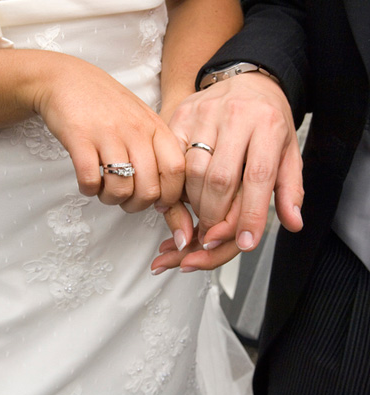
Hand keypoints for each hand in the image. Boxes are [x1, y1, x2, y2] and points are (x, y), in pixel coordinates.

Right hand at [33, 52, 184, 211]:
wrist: (68, 78)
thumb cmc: (108, 105)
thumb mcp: (143, 120)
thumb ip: (157, 150)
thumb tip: (166, 193)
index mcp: (155, 128)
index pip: (176, 170)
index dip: (171, 195)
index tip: (159, 203)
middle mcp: (135, 130)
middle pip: (149, 188)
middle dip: (138, 206)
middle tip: (127, 201)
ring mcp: (108, 133)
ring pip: (120, 189)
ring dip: (112, 199)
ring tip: (105, 190)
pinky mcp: (79, 137)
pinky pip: (90, 179)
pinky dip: (89, 190)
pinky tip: (88, 183)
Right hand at [151, 72, 303, 273]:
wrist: (247, 81)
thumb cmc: (268, 120)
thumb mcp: (288, 151)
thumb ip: (289, 188)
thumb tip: (292, 223)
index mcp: (268, 125)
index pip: (259, 177)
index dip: (251, 214)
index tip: (246, 242)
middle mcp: (235, 115)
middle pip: (219, 179)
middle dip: (215, 215)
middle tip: (214, 233)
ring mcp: (204, 113)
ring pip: (192, 171)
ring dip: (195, 202)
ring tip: (202, 212)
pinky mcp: (181, 115)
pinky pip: (173, 158)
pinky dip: (176, 183)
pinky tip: (183, 194)